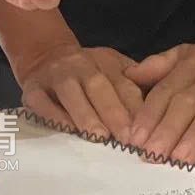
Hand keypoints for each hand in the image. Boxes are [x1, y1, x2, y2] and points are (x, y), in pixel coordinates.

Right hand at [19, 45, 142, 144]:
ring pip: (70, 91)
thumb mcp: (114, 71)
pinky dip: (54, 115)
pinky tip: (67, 131)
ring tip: (99, 136)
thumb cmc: (88, 73)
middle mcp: (81, 65)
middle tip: (127, 139)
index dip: (136, 107)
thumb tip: (161, 116)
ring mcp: (55, 76)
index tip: (148, 132)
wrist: (44, 55)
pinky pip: (42, 102)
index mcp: (106, 62)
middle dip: (113, 112)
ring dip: (85, 113)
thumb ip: (135, 88)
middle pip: (98, 85)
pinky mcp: (32, 89)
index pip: (124, 84)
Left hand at [125, 39, 194, 163]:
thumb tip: (127, 75)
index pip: (166, 90)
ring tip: (179, 159)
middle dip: (167, 129)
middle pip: (186, 102)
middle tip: (152, 154)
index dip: (150, 114)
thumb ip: (159, 66)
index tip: (135, 138)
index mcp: (191, 64)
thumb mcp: (189, 56)